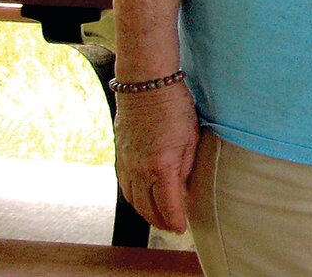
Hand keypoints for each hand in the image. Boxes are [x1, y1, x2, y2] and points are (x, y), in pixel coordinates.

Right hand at [114, 82, 200, 232]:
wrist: (145, 84)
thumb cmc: (174, 106)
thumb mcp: (191, 137)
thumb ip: (188, 167)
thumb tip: (187, 190)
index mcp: (160, 166)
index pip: (167, 204)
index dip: (175, 220)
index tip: (182, 228)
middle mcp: (139, 169)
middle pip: (147, 208)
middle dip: (161, 220)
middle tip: (173, 226)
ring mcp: (126, 163)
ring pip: (133, 200)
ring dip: (146, 212)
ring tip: (159, 217)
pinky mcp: (119, 156)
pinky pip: (124, 186)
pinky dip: (134, 198)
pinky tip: (143, 198)